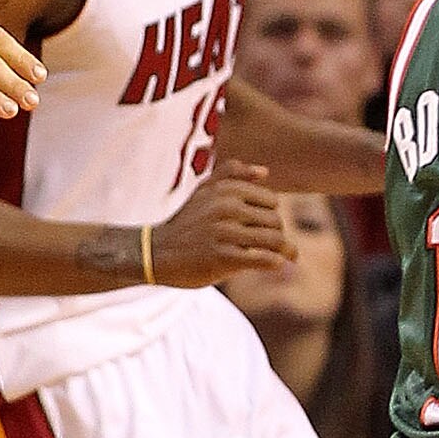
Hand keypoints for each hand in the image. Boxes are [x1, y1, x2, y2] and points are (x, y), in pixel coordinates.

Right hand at [149, 162, 293, 286]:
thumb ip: (232, 175)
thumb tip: (265, 171)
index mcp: (226, 190)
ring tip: (280, 257)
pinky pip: (265, 259)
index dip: (269, 215)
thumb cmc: (187, 223)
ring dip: (282, 252)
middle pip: (276, 222)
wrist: (155, 253)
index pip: (272, 202)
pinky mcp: (223, 257)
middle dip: (276, 235)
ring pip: (275, 240)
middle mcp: (226, 207)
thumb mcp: (204, 190)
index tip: (259, 227)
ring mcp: (224, 232)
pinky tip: (276, 265)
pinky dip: (276, 263)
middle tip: (265, 246)